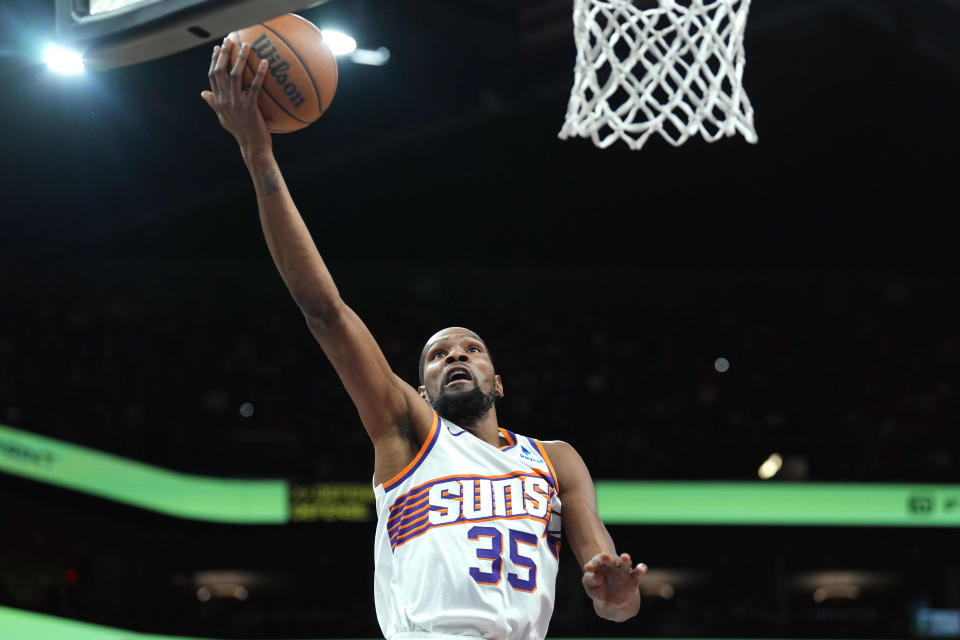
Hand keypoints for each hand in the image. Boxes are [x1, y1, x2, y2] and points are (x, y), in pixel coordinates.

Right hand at [201, 37, 271, 156]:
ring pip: (235, 75)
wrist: (252, 147)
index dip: (213, 60)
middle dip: (224, 53)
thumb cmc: (240, 132)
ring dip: (240, 59)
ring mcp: (236, 103)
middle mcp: (224, 100)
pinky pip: (255, 86)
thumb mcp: (223, 117)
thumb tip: (202, 93)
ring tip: (246, 45)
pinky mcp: (249, 107)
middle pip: (220, 71)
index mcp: (218, 101)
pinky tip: (265, 63)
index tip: (216, 48)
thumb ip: (213, 103)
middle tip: (229, 40)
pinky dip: (259, 74)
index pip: (212, 76)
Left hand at [582, 552, 646, 609]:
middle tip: (604, 557)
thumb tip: (596, 576)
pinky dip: (641, 569)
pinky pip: (638, 573)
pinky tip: (642, 568)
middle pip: (611, 560)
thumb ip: (591, 580)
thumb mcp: (590, 585)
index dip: (593, 565)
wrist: (610, 600)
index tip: (588, 568)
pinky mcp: (633, 579)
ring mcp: (623, 571)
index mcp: (600, 564)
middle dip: (608, 558)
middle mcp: (613, 565)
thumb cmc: (597, 588)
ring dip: (625, 560)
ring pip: (625, 563)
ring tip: (625, 557)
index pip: (596, 562)